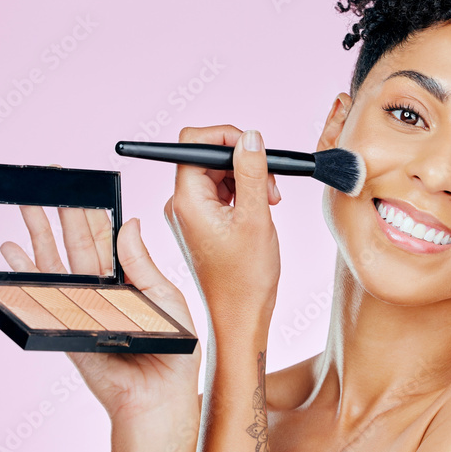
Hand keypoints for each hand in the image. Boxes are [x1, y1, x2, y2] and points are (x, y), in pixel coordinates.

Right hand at [0, 202, 200, 424]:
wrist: (159, 395)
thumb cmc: (172, 350)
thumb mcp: (165, 297)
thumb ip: (141, 262)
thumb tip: (129, 222)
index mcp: (128, 277)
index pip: (106, 236)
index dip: (93, 210)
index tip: (82, 184)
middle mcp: (102, 287)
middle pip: (76, 241)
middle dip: (62, 210)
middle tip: (48, 181)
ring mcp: (81, 304)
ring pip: (56, 260)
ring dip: (39, 232)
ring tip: (26, 203)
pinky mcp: (66, 323)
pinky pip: (44, 292)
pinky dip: (26, 271)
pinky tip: (12, 250)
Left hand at [163, 125, 282, 331]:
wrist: (240, 315)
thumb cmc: (246, 277)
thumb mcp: (256, 216)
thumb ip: (252, 171)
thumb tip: (250, 136)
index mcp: (186, 200)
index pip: (193, 143)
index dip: (225, 136)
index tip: (253, 148)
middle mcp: (181, 204)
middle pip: (207, 156)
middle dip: (242, 161)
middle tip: (269, 185)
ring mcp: (190, 214)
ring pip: (217, 173)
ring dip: (246, 178)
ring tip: (269, 201)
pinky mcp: (201, 222)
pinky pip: (219, 192)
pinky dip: (242, 193)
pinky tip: (260, 209)